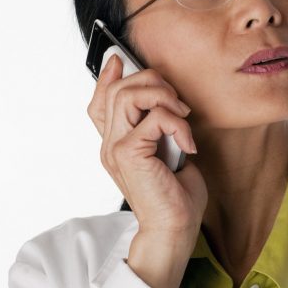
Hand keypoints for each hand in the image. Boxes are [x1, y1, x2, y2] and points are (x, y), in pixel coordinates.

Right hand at [86, 54, 207, 237]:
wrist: (174, 228)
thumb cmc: (176, 197)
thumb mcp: (170, 154)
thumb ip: (161, 130)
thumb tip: (171, 107)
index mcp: (116, 144)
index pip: (100, 103)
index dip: (106, 78)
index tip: (118, 59)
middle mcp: (109, 144)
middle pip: (119, 89)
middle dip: (154, 83)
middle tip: (179, 103)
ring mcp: (115, 148)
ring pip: (129, 95)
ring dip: (164, 97)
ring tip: (183, 117)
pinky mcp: (129, 153)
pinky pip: (155, 117)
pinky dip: (178, 124)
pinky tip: (188, 145)